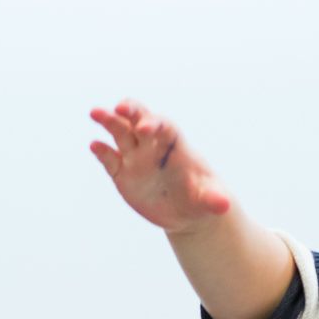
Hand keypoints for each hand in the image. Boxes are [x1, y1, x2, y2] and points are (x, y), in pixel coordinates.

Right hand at [89, 100, 232, 234]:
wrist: (186, 211)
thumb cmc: (201, 198)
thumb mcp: (210, 200)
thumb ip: (214, 199)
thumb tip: (224, 205)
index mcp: (174, 145)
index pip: (164, 127)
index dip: (154, 124)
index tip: (145, 128)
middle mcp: (152, 145)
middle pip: (139, 119)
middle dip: (130, 111)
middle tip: (118, 107)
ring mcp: (135, 157)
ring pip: (119, 132)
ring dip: (107, 120)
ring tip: (95, 112)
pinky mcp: (122, 172)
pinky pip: (109, 158)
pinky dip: (101, 151)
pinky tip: (94, 145)